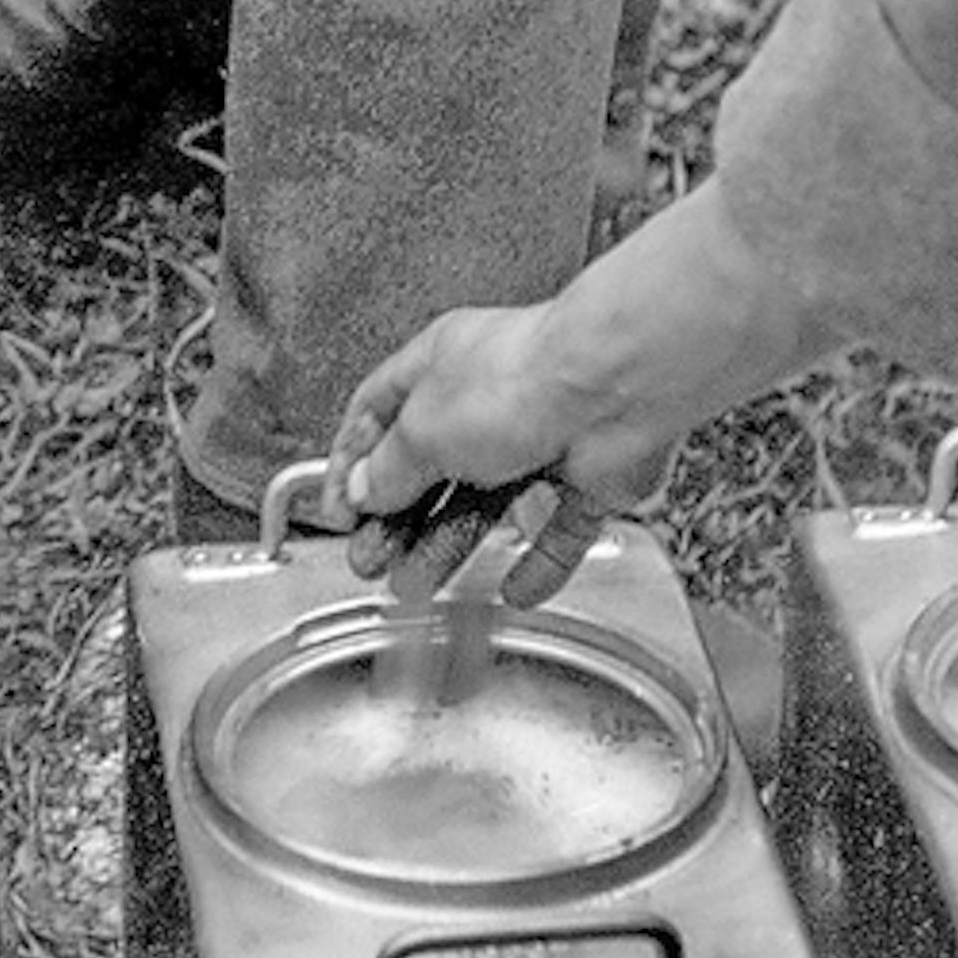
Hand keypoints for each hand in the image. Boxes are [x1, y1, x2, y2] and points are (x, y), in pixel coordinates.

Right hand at [327, 185, 835, 577]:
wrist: (617, 386)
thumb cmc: (524, 379)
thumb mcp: (425, 428)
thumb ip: (391, 467)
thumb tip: (366, 488)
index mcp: (440, 367)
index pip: (378, 416)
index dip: (352, 466)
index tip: (340, 513)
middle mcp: (490, 399)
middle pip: (432, 468)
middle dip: (398, 520)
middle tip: (375, 560)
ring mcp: (542, 438)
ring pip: (488, 506)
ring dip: (450, 548)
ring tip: (420, 585)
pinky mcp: (589, 478)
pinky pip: (559, 531)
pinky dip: (537, 564)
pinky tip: (517, 589)